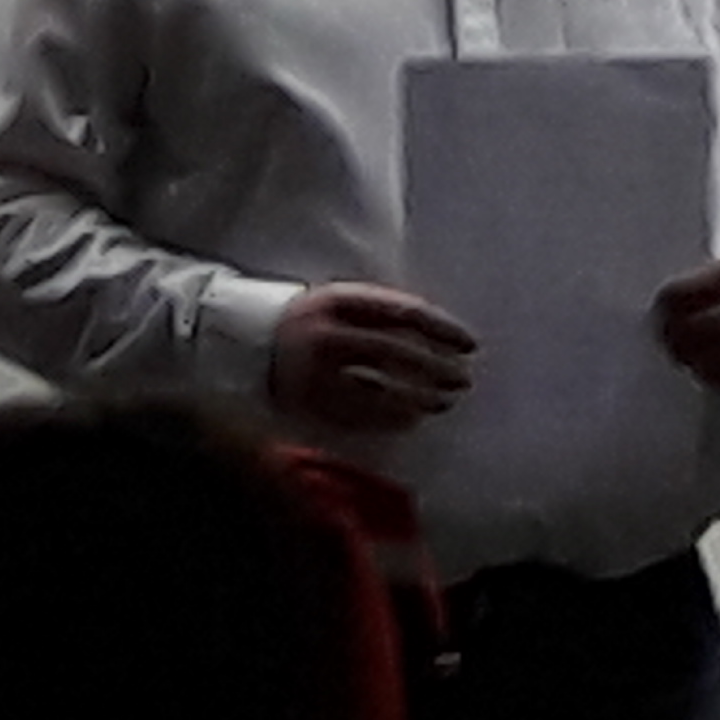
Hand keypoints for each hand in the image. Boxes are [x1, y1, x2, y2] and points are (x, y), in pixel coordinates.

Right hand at [268, 282, 477, 433]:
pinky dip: (390, 418)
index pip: (404, 312)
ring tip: (445, 402)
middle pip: (396, 352)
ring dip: (420, 398)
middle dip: (436, 368)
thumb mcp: (344, 303)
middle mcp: (327, 334)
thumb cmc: (314, 319)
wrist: (249, 341)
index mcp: (340, 300)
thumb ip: (385, 313)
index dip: (442, 329)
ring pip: (379, 388)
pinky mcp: (307, 401)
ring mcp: (315, 371)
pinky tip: (412, 419)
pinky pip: (358, 415)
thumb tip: (442, 337)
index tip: (470, 344)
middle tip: (464, 379)